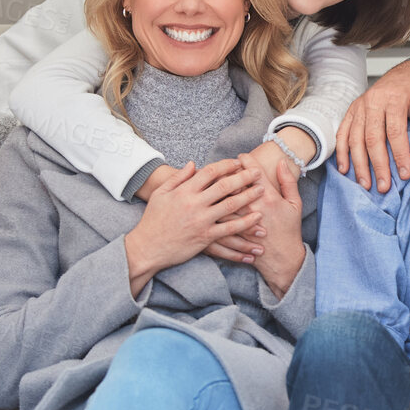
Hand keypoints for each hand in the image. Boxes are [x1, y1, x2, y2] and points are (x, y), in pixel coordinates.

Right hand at [125, 160, 264, 293]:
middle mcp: (194, 203)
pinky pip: (229, 230)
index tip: (239, 162)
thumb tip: (193, 163)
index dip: (226, 165)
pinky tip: (257, 218)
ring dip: (249, 198)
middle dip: (244, 178)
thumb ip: (178, 178)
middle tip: (258, 173)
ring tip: (262, 191)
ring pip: (231, 206)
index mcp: (184, 190)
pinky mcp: (205, 237)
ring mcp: (201, 220)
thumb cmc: (152, 219)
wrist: (147, 246)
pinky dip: (245, 223)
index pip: (210, 172)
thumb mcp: (161, 194)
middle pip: (225, 186)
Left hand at [200, 140, 300, 265]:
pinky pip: (215, 214)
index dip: (245, 160)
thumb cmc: (290, 230)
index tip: (242, 157)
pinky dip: (211, 204)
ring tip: (215, 179)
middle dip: (227, 170)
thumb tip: (282, 161)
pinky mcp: (229, 232)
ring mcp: (238, 220)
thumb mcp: (295, 204)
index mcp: (268, 197)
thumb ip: (288, 182)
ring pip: (221, 196)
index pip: (252, 171)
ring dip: (216, 185)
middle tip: (226, 164)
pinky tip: (210, 199)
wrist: (281, 259)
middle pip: (233, 181)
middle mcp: (251, 207)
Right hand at [335, 58, 409, 191]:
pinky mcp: (352, 111)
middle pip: (372, 138)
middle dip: (378, 165)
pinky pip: (342, 133)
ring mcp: (360, 106)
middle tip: (383, 187)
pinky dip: (342, 152)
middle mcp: (373, 101)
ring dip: (359, 164)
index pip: (395, 132)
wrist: (404, 75)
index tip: (404, 175)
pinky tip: (345, 170)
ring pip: (355, 138)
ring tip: (366, 184)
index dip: (400, 155)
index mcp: (395, 98)